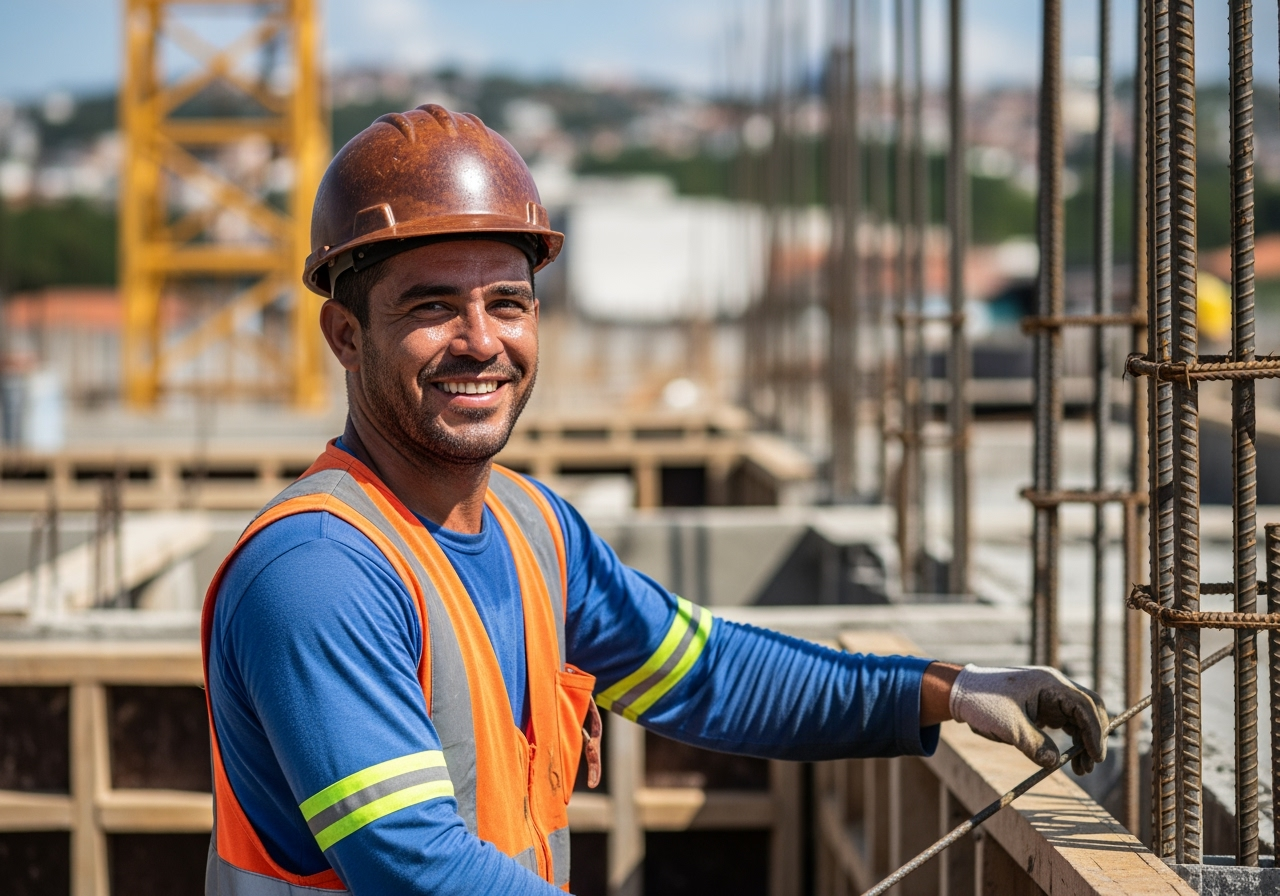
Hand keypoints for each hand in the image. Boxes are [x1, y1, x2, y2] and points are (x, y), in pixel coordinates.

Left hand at [948, 665, 1108, 773]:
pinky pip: (1066, 723)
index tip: (1095, 756)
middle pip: (1088, 710)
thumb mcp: (1009, 727)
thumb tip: (1055, 763)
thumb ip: (1034, 745)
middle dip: (1093, 737)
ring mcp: (1049, 696)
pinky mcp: (1043, 707)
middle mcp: (1054, 686)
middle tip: (1089, 765)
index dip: (1095, 731)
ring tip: (1081, 769)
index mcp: (1049, 683)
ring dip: (1084, 742)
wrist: (961, 693)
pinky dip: (1072, 740)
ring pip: (1079, 718)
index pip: (1085, 705)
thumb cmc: (983, 702)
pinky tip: (1069, 759)